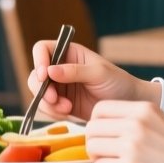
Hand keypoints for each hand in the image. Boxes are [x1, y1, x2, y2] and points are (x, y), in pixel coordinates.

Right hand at [27, 39, 152, 121]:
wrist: (127, 105)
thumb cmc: (118, 82)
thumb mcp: (99, 73)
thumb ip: (75, 71)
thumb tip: (50, 71)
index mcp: (69, 53)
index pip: (43, 49)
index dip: (39, 60)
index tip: (45, 76)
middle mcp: (60, 68)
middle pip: (36, 73)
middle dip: (41, 88)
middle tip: (54, 99)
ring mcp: (59, 86)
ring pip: (38, 92)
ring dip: (48, 102)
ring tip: (66, 108)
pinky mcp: (61, 103)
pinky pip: (47, 107)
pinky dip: (53, 111)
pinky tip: (68, 112)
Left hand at [85, 100, 163, 162]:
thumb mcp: (161, 121)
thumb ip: (136, 118)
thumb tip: (105, 124)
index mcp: (143, 109)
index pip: (100, 108)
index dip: (96, 123)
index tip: (103, 134)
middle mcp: (135, 124)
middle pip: (92, 128)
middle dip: (94, 142)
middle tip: (103, 152)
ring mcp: (131, 146)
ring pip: (91, 147)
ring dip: (97, 158)